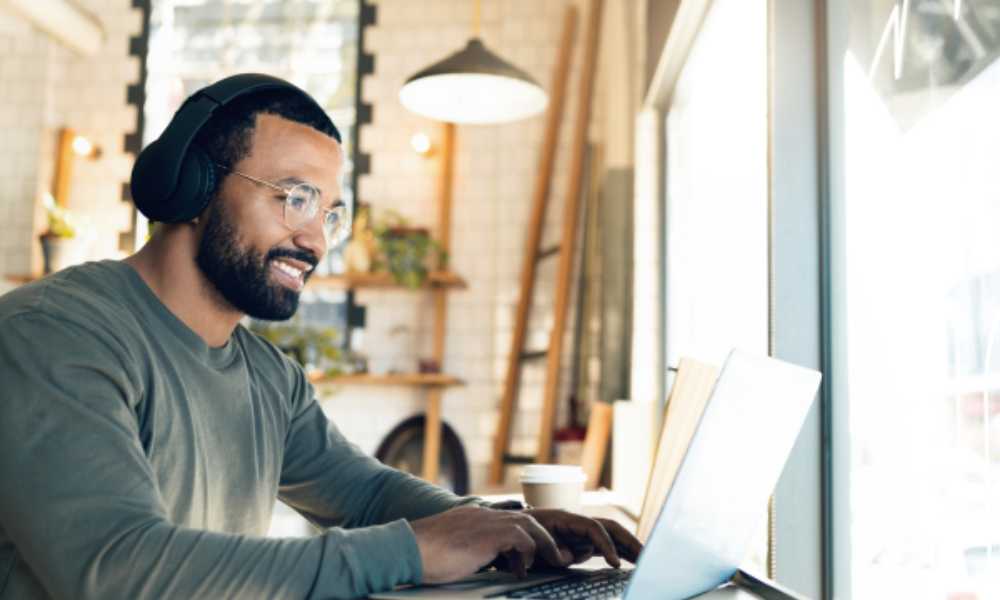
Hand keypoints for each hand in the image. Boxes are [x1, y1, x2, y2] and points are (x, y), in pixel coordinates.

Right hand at [409, 506, 574, 583]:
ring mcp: (486, 522)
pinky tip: (522, 570)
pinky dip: (528, 553)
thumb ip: (464, 550)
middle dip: (541, 537)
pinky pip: (522, 538)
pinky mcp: (488, 534)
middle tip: (552, 555)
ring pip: (528, 524)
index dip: (523, 536)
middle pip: (524, 517)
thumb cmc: (421, 554)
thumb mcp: (448, 550)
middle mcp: (482, 515)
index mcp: (472, 518)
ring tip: (550, 561)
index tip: (530, 554)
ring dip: (543, 544)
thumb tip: (469, 563)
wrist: (408, 547)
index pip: (506, 521)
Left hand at [521, 509, 642, 568]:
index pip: (594, 528)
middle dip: (629, 540)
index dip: (606, 545)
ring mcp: (582, 532)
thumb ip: (553, 549)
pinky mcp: (582, 542)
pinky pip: (604, 545)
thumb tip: (570, 556)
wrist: (513, 529)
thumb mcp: (534, 541)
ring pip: (611, 536)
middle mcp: (578, 522)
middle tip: (645, 556)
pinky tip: (631, 560)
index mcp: (567, 517)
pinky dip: (618, 551)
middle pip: (610, 527)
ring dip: (628, 546)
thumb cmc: (522, 533)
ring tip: (645, 559)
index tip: (614, 563)